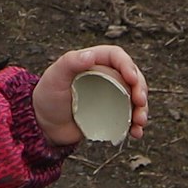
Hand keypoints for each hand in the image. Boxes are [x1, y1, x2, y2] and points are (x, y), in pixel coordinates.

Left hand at [31, 45, 148, 146]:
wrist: (45, 124)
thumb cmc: (47, 96)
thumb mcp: (54, 78)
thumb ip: (70, 63)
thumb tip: (91, 54)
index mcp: (94, 61)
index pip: (117, 56)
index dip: (128, 65)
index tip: (132, 79)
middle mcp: (106, 76)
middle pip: (132, 76)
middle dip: (141, 89)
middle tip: (140, 103)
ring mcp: (111, 95)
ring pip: (135, 97)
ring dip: (142, 109)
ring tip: (139, 122)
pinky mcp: (112, 114)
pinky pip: (130, 116)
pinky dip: (136, 124)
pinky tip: (136, 133)